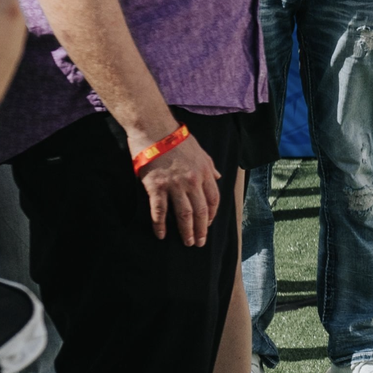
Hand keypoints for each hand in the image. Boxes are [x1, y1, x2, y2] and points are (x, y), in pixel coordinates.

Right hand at [130, 125, 218, 245]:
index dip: (212, 215)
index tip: (209, 224)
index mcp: (204, 173)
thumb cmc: (177, 139)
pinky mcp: (156, 187)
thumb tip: (217, 177)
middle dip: (202, 229)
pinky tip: (161, 235)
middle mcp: (192, 181)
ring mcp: (174, 185)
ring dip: (186, 231)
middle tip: (200, 242)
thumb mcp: (200, 151)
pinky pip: (159, 211)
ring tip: (187, 242)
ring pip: (184, 214)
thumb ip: (209, 166)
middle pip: (201, 211)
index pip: (213, 200)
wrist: (154, 129)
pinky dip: (160, 225)